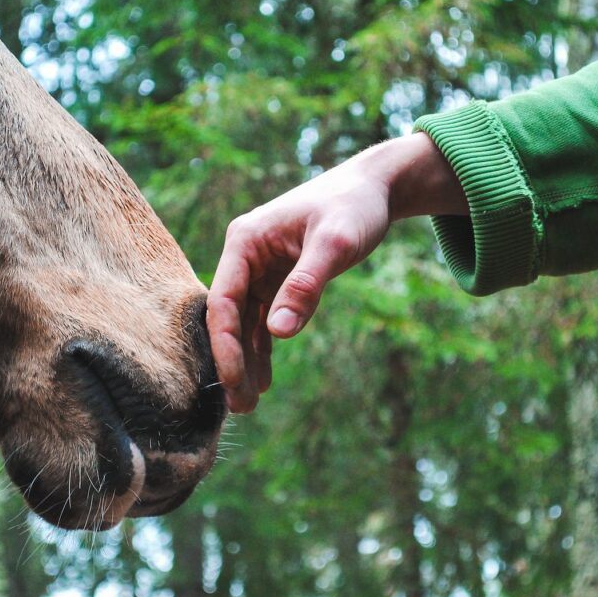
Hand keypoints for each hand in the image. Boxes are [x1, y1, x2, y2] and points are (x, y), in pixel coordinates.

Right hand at [207, 132, 466, 412]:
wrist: (374, 188)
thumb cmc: (353, 207)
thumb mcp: (335, 244)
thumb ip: (306, 286)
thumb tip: (278, 333)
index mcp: (245, 241)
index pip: (223, 300)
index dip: (226, 344)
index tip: (235, 380)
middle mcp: (245, 256)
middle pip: (228, 316)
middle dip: (232, 361)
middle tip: (241, 408)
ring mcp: (259, 269)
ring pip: (244, 323)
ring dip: (246, 361)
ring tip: (249, 405)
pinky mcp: (277, 279)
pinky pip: (264, 320)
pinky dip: (264, 348)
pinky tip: (265, 380)